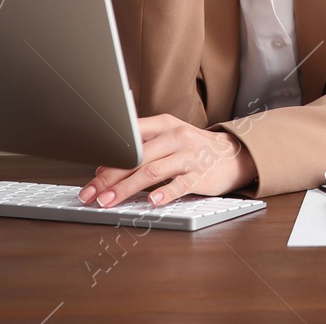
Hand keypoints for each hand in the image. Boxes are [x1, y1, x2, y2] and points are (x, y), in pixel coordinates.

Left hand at [79, 114, 256, 206]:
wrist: (234, 154)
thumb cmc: (194, 148)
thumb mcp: (169, 138)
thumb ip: (140, 150)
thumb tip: (104, 170)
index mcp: (165, 125)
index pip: (131, 138)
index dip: (109, 157)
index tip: (92, 176)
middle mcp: (177, 137)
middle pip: (138, 158)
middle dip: (110, 178)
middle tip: (91, 194)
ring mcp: (190, 156)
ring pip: (153, 171)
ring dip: (127, 188)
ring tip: (109, 202)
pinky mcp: (202, 174)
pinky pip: (180, 185)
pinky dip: (164, 193)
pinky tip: (151, 201)